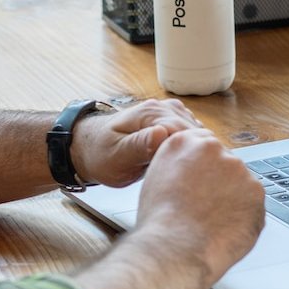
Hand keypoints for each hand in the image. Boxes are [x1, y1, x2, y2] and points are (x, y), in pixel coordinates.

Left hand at [71, 98, 201, 187]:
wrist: (90, 148)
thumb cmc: (100, 154)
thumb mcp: (116, 156)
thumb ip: (139, 145)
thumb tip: (162, 134)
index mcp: (150, 113)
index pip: (186, 132)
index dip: (193, 154)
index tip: (194, 174)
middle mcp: (162, 109)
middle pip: (195, 132)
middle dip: (198, 154)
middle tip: (195, 179)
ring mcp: (168, 114)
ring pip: (197, 133)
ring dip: (197, 151)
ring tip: (191, 173)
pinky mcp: (170, 122)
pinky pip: (191, 135)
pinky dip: (192, 149)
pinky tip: (186, 165)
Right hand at [133, 129, 266, 280]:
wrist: (175, 248)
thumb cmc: (160, 222)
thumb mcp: (156, 178)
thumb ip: (178, 165)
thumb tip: (192, 170)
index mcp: (184, 142)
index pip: (203, 144)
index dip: (203, 167)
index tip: (203, 181)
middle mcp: (214, 149)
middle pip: (224, 162)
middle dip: (219, 182)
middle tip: (205, 207)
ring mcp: (238, 169)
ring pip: (240, 183)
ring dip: (232, 199)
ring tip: (212, 222)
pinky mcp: (257, 192)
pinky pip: (252, 203)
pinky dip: (243, 216)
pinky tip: (225, 228)